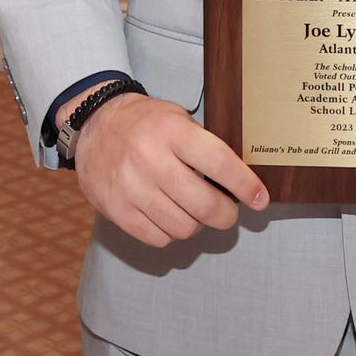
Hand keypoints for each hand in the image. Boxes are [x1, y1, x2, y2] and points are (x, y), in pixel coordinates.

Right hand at [67, 90, 268, 248]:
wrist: (95, 124)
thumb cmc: (146, 122)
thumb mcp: (179, 118)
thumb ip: (204, 145)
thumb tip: (239, 179)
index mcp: (173, 132)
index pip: (220, 163)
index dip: (245, 185)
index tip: (260, 199)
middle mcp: (151, 160)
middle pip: (204, 204)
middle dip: (226, 215)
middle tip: (229, 213)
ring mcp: (131, 187)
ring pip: (182, 226)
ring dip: (197, 225)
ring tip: (195, 212)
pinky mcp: (115, 209)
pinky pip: (156, 237)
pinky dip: (170, 233)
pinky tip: (171, 217)